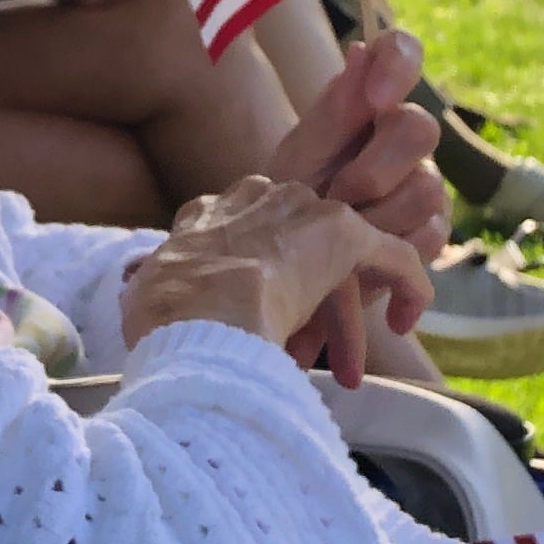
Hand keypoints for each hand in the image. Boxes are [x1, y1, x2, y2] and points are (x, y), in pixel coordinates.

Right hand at [117, 172, 432, 388]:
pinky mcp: (346, 236)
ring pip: (342, 247)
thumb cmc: (164, 319)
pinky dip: (408, 286)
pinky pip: (394, 256)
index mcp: (206, 215)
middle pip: (294, 230)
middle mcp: (255, 199)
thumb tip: (134, 285)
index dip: (250, 260)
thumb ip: (148, 283)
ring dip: (353, 294)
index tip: (254, 301)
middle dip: (304, 279)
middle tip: (309, 330)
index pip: (237, 222)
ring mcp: (302, 213)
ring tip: (356, 344)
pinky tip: (406, 321)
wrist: (197, 316)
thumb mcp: (143, 294)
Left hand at [265, 28, 450, 261]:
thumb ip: (332, 112)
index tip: (375, 99)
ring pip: (426, 188)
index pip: (402, 51)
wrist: (291, 261)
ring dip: (375, 218)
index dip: (398, 65)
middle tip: (334, 197)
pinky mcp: (434, 226)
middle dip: (372, 171)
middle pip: (420, 129)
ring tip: (338, 233)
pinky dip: (389, 248)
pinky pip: (431, 232)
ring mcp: (425, 179)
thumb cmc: (292, 198)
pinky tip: (362, 257)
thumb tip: (360, 50)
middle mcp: (403, 132)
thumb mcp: (299, 158)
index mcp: (369, 99)